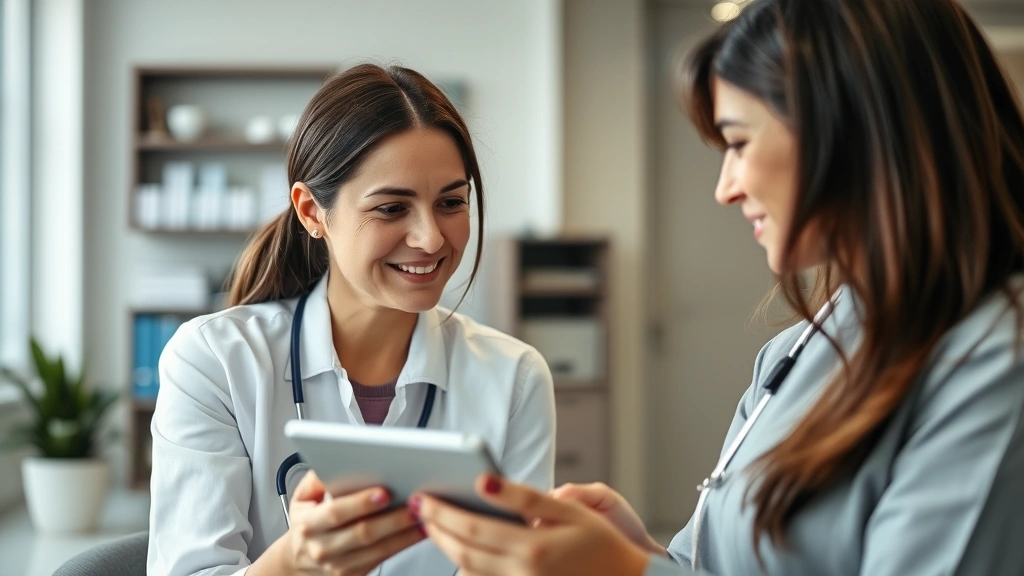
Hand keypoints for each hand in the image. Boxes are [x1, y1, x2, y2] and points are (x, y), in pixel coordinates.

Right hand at [268, 470, 424, 574]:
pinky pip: (384, 558)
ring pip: (378, 549)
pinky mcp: (355, 575)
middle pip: (363, 533)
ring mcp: (340, 565)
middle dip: (392, 518)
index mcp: (309, 524)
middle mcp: (323, 548)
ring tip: (422, 515)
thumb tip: (332, 461)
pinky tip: (419, 530)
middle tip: (413, 503)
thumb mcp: (302, 499)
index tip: (383, 492)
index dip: (360, 503)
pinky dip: (404, 543)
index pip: (336, 513)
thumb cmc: (307, 524)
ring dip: (404, 532)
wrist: (298, 563)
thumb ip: (315, 479)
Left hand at [413, 475, 650, 575]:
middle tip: (419, 508)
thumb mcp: (567, 509)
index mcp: (533, 547)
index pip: (472, 529)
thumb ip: (522, 496)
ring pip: (468, 573)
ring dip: (447, 548)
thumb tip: (483, 482)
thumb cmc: (599, 542)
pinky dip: (466, 568)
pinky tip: (460, 548)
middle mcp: (523, 574)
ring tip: (433, 525)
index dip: (443, 513)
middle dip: (436, 530)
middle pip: (463, 552)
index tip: (423, 498)